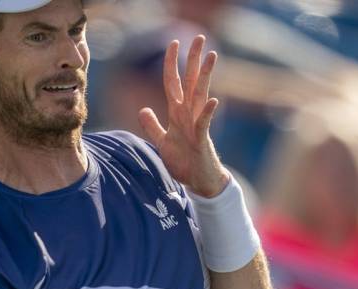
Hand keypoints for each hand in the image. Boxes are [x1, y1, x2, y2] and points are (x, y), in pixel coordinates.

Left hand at [138, 35, 229, 197]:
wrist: (199, 182)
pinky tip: (214, 99)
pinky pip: (204, 123)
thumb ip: (153, 126)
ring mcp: (197, 125)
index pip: (173, 83)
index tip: (173, 43)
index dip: (171, 64)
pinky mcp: (202, 140)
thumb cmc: (184, 162)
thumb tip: (143, 109)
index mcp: (178, 113)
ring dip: (205, 76)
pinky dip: (208, 112)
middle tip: (199, 37)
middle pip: (190, 81)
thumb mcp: (162, 142)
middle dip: (193, 60)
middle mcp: (189, 115)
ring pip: (201, 96)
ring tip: (212, 55)